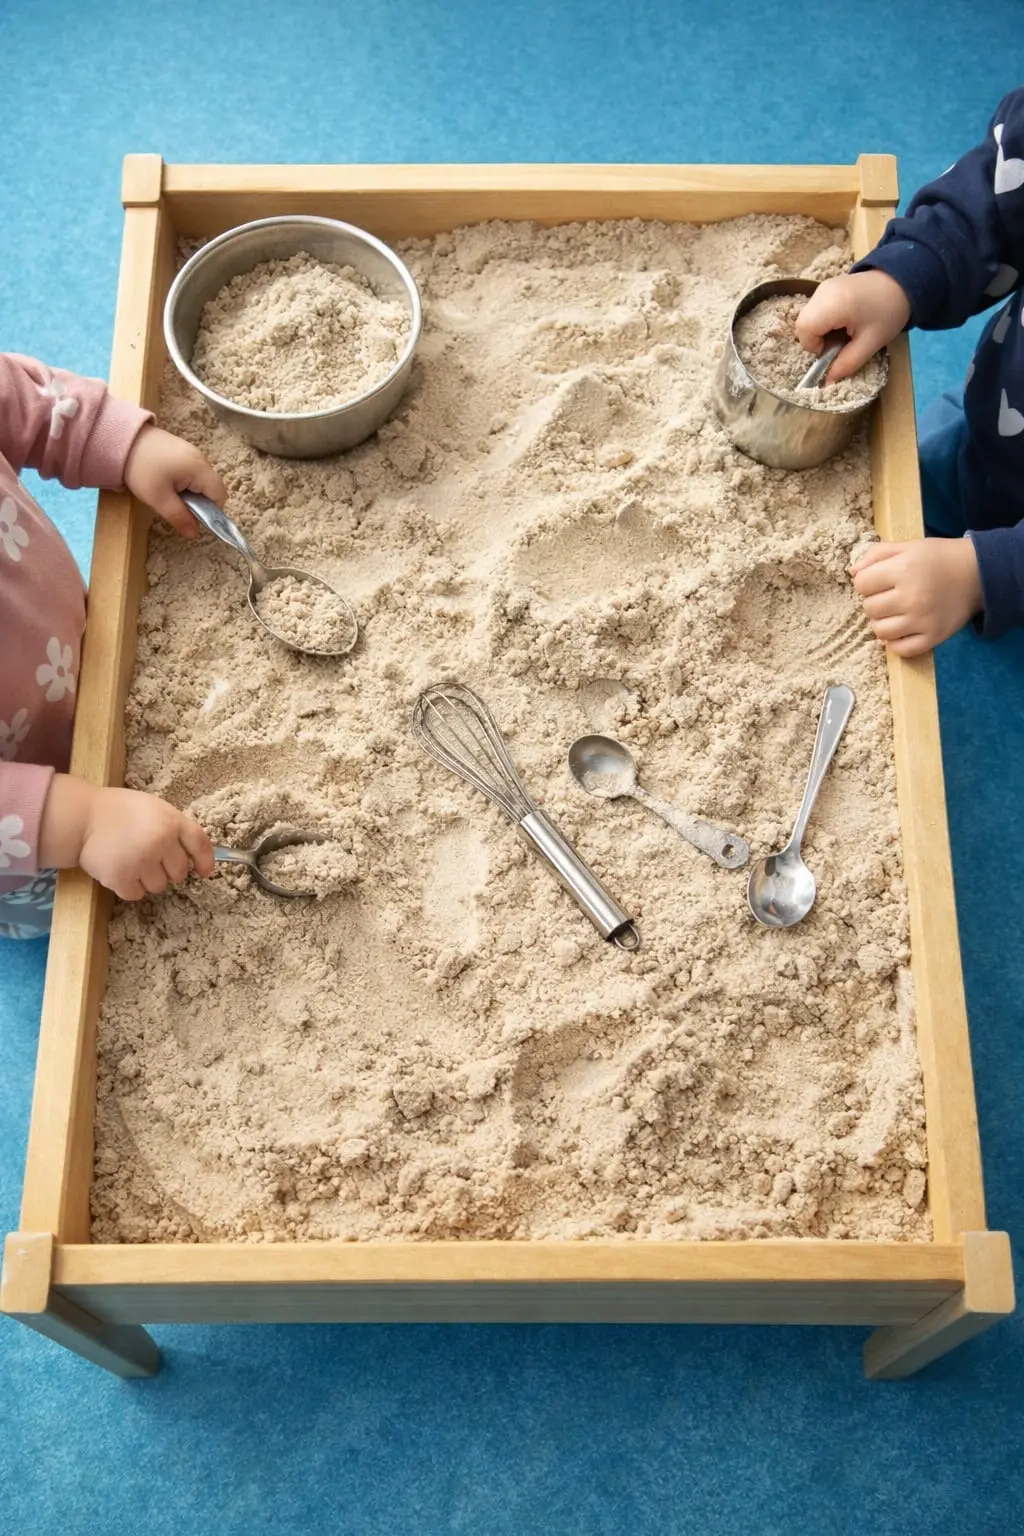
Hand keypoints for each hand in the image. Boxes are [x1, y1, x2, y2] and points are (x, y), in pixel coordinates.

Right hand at [39, 777, 214, 899]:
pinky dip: (129, 887)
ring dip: (148, 879)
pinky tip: (120, 869)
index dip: (205, 861)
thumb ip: (175, 828)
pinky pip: (136, 894)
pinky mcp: (120, 878)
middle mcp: (160, 842)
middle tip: (149, 856)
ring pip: (159, 887)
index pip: (200, 845)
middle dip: (167, 868)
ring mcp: (141, 861)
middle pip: (180, 873)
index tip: (205, 872)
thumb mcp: (155, 808)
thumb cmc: (121, 811)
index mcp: (171, 822)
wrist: (82, 816)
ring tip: (131, 860)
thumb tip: (195, 858)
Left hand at [123, 424, 226, 538]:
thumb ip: (179, 517)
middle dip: (199, 502)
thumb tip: (194, 534)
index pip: (220, 495)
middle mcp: (201, 458)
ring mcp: (191, 452)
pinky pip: (191, 471)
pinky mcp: (181, 450)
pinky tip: (165, 482)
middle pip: (211, 488)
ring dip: (189, 492)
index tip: (192, 518)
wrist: (121, 438)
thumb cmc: (141, 468)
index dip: (211, 512)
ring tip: (167, 493)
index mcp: (199, 469)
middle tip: (176, 506)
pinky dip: (183, 482)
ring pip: (200, 480)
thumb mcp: (159, 498)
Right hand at [795, 271, 910, 381]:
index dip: (814, 346)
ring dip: (819, 330)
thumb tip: (828, 382)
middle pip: (802, 323)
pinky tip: (842, 321)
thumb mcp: (870, 343)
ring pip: (806, 317)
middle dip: (815, 339)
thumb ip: (847, 363)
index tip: (834, 348)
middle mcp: (823, 292)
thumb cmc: (888, 312)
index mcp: (833, 304)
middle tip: (839, 342)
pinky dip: (822, 321)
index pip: (804, 330)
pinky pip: (814, 309)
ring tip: (842, 331)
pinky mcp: (826, 286)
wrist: (902, 282)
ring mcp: (823, 287)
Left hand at [851, 539, 981, 656]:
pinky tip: (903, 629)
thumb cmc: (938, 558)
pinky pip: (900, 649)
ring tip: (895, 612)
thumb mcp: (907, 546)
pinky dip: (896, 642)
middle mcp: (912, 596)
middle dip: (874, 601)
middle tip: (890, 595)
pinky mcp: (933, 637)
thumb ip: (876, 554)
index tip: (879, 580)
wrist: (977, 574)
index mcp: (904, 569)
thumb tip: (852, 572)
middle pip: (869, 608)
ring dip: (882, 622)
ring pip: (880, 631)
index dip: (866, 581)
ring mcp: (923, 620)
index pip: (861, 584)